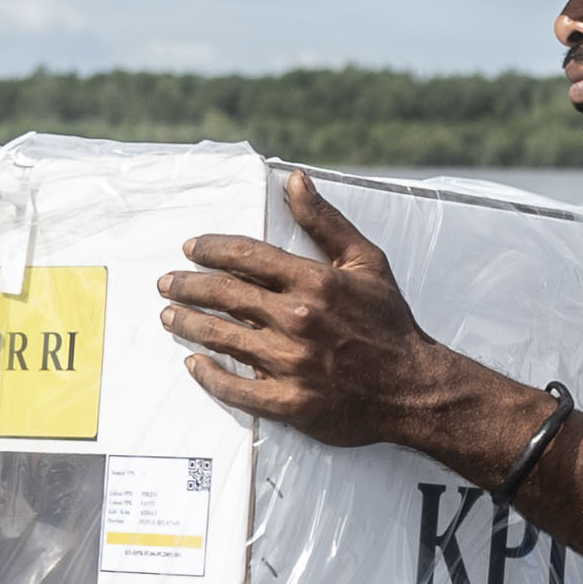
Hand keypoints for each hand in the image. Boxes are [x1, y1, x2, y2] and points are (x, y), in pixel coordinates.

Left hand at [161, 173, 508, 458]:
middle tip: (168, 284)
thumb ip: (326, 221)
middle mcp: (297, 320)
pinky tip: (194, 364)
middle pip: (223, 295)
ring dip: (188, 324)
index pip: (245, 257)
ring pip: (221, 337)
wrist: (414, 389)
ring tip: (170, 317)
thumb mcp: (367, 262)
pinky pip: (234, 388)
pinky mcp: (288, 402)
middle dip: (187, 286)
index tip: (191, 249)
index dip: (210, 249)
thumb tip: (294, 181)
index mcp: (314, 282)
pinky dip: (208, 375)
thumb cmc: (391, 325)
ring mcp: (290, 363)